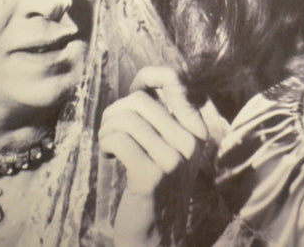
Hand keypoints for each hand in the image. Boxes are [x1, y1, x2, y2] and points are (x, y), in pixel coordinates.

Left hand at [100, 66, 208, 246]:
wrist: (156, 227)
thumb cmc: (153, 175)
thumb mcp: (166, 137)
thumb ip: (162, 107)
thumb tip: (148, 76)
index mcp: (197, 126)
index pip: (173, 79)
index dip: (146, 77)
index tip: (134, 91)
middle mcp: (191, 140)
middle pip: (139, 100)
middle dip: (115, 113)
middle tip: (113, 131)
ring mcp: (173, 159)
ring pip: (125, 119)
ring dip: (107, 130)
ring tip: (110, 144)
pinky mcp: (151, 175)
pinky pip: (118, 139)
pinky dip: (106, 143)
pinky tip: (110, 155)